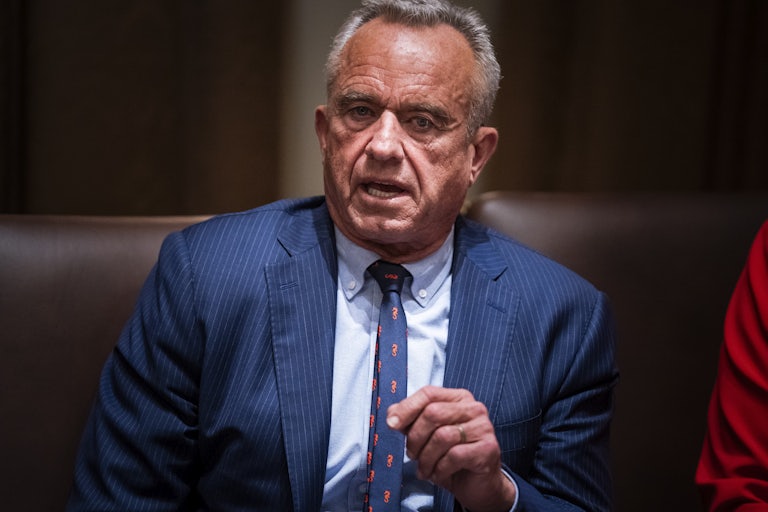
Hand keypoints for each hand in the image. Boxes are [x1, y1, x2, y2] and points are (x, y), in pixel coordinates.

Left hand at [387, 385, 516, 511]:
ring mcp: (484, 427)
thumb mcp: (427, 436)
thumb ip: (411, 421)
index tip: (392, 424)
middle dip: (416, 437)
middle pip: (433, 413)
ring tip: (424, 469)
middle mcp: (474, 408)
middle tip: (412, 454)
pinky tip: (438, 474)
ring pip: (442, 436)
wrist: (478, 485)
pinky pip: (454, 455)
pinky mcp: (488, 449)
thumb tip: (392, 414)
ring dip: (426, 457)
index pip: (429, 393)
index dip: (407, 408)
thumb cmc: (452, 458)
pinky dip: (440, 468)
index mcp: (458, 398)